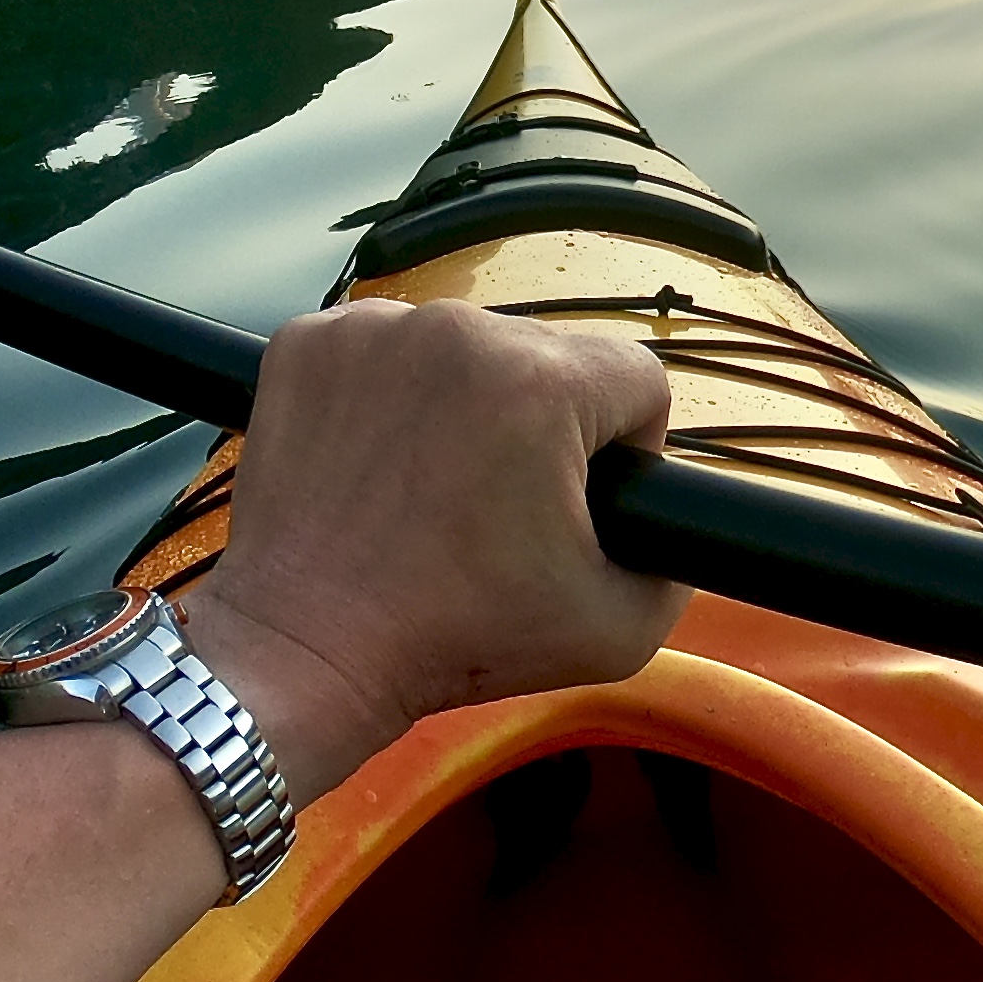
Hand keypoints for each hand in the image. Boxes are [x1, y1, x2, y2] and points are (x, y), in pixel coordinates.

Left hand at [183, 302, 685, 798]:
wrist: (304, 652)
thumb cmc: (455, 640)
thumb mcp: (617, 630)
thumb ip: (677, 565)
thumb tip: (668, 516)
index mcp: (542, 380)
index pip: (637, 378)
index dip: (625, 451)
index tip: (575, 506)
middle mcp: (458, 329)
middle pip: (546, 358)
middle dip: (538, 425)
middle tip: (495, 509)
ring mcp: (371, 329)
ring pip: (463, 350)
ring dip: (463, 404)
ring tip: (430, 489)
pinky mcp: (304, 343)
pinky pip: (381, 350)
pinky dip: (386, 396)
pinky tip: (376, 464)